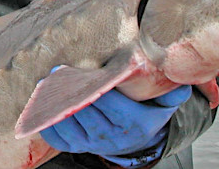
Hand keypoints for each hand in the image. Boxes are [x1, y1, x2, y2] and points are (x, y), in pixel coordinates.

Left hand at [40, 85, 191, 166]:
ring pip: (69, 125)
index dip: (97, 89)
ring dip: (55, 106)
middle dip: (72, 92)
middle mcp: (112, 138)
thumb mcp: (164, 101)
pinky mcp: (77, 147)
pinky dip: (47, 124)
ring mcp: (92, 144)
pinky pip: (58, 139)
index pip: (112, 106)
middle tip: (58, 72)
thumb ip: (172, 90)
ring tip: (47, 84)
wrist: (136, 139)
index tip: (85, 72)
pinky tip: (41, 105)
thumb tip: (177, 77)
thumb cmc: (147, 111)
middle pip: (87, 114)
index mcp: (135, 124)